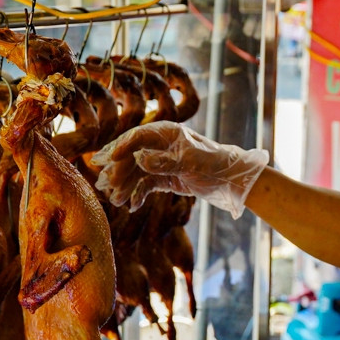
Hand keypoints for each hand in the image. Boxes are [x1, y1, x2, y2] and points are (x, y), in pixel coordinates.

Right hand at [91, 121, 268, 218]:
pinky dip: (138, 195)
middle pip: (132, 156)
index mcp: (166, 133)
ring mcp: (160, 162)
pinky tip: (132, 206)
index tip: (109, 161)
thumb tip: (139, 160)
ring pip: (136, 173)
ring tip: (116, 201)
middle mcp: (160, 146)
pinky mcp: (164, 177)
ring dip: (125, 186)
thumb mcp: (192, 161)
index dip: (122, 148)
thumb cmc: (215, 163)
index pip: (138, 137)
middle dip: (119, 171)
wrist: (231, 179)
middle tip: (108, 186)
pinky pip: (145, 185)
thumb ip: (166, 161)